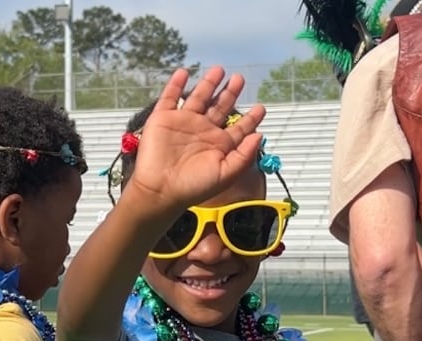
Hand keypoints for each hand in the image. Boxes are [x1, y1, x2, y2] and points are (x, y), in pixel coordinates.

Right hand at [123, 66, 266, 212]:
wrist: (160, 189)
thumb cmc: (193, 186)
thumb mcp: (226, 173)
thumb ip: (244, 155)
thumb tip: (259, 135)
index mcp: (219, 145)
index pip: (238, 127)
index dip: (251, 118)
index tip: (261, 108)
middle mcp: (202, 131)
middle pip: (220, 107)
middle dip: (230, 93)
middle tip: (239, 79)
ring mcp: (183, 123)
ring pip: (199, 97)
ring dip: (209, 83)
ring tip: (219, 70)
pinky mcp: (163, 118)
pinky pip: (170, 97)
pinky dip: (176, 84)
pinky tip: (184, 72)